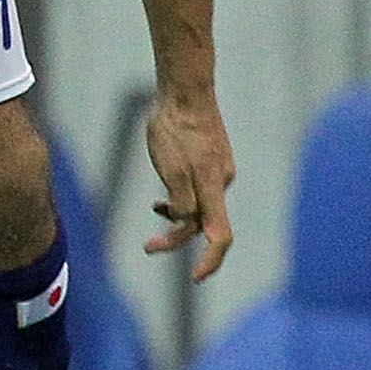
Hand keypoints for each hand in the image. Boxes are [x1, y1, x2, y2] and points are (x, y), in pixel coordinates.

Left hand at [143, 85, 235, 280]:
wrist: (185, 91)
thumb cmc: (173, 126)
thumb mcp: (169, 164)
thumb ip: (180, 198)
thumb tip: (183, 219)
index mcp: (213, 185)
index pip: (219, 236)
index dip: (210, 261)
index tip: (194, 278)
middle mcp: (221, 182)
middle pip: (204, 224)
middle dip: (177, 239)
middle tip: (148, 247)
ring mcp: (219, 171)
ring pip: (200, 206)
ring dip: (177, 217)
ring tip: (154, 209)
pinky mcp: (212, 161)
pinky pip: (199, 191)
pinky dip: (181, 199)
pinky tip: (163, 197)